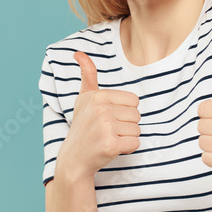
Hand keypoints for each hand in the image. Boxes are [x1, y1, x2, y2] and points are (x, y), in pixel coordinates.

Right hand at [56, 52, 140, 179]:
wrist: (75, 158)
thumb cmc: (83, 126)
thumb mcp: (84, 98)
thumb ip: (87, 75)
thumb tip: (78, 53)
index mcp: (97, 96)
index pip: (133, 101)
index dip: (124, 111)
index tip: (108, 117)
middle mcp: (101, 109)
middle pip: (137, 115)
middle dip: (126, 125)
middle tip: (107, 130)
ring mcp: (105, 127)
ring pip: (137, 129)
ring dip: (126, 137)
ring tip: (109, 138)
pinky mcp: (111, 144)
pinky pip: (135, 143)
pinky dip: (127, 148)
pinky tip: (111, 148)